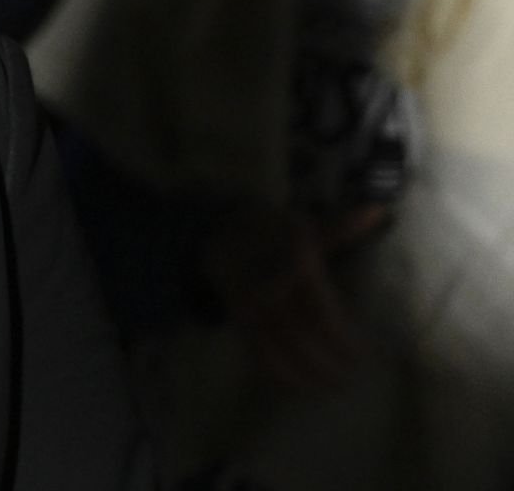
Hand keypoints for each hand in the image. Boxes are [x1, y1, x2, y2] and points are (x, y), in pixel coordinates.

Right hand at [202, 205, 386, 388]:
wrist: (219, 237)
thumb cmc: (272, 232)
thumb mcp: (305, 225)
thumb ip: (342, 226)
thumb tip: (378, 210)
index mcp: (290, 266)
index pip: (319, 311)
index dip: (341, 339)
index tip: (363, 355)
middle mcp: (267, 288)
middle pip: (300, 334)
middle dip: (327, 360)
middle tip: (352, 377)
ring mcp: (249, 307)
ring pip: (276, 348)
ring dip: (303, 374)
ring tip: (330, 388)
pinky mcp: (238, 321)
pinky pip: (255, 352)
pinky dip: (275, 374)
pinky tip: (297, 388)